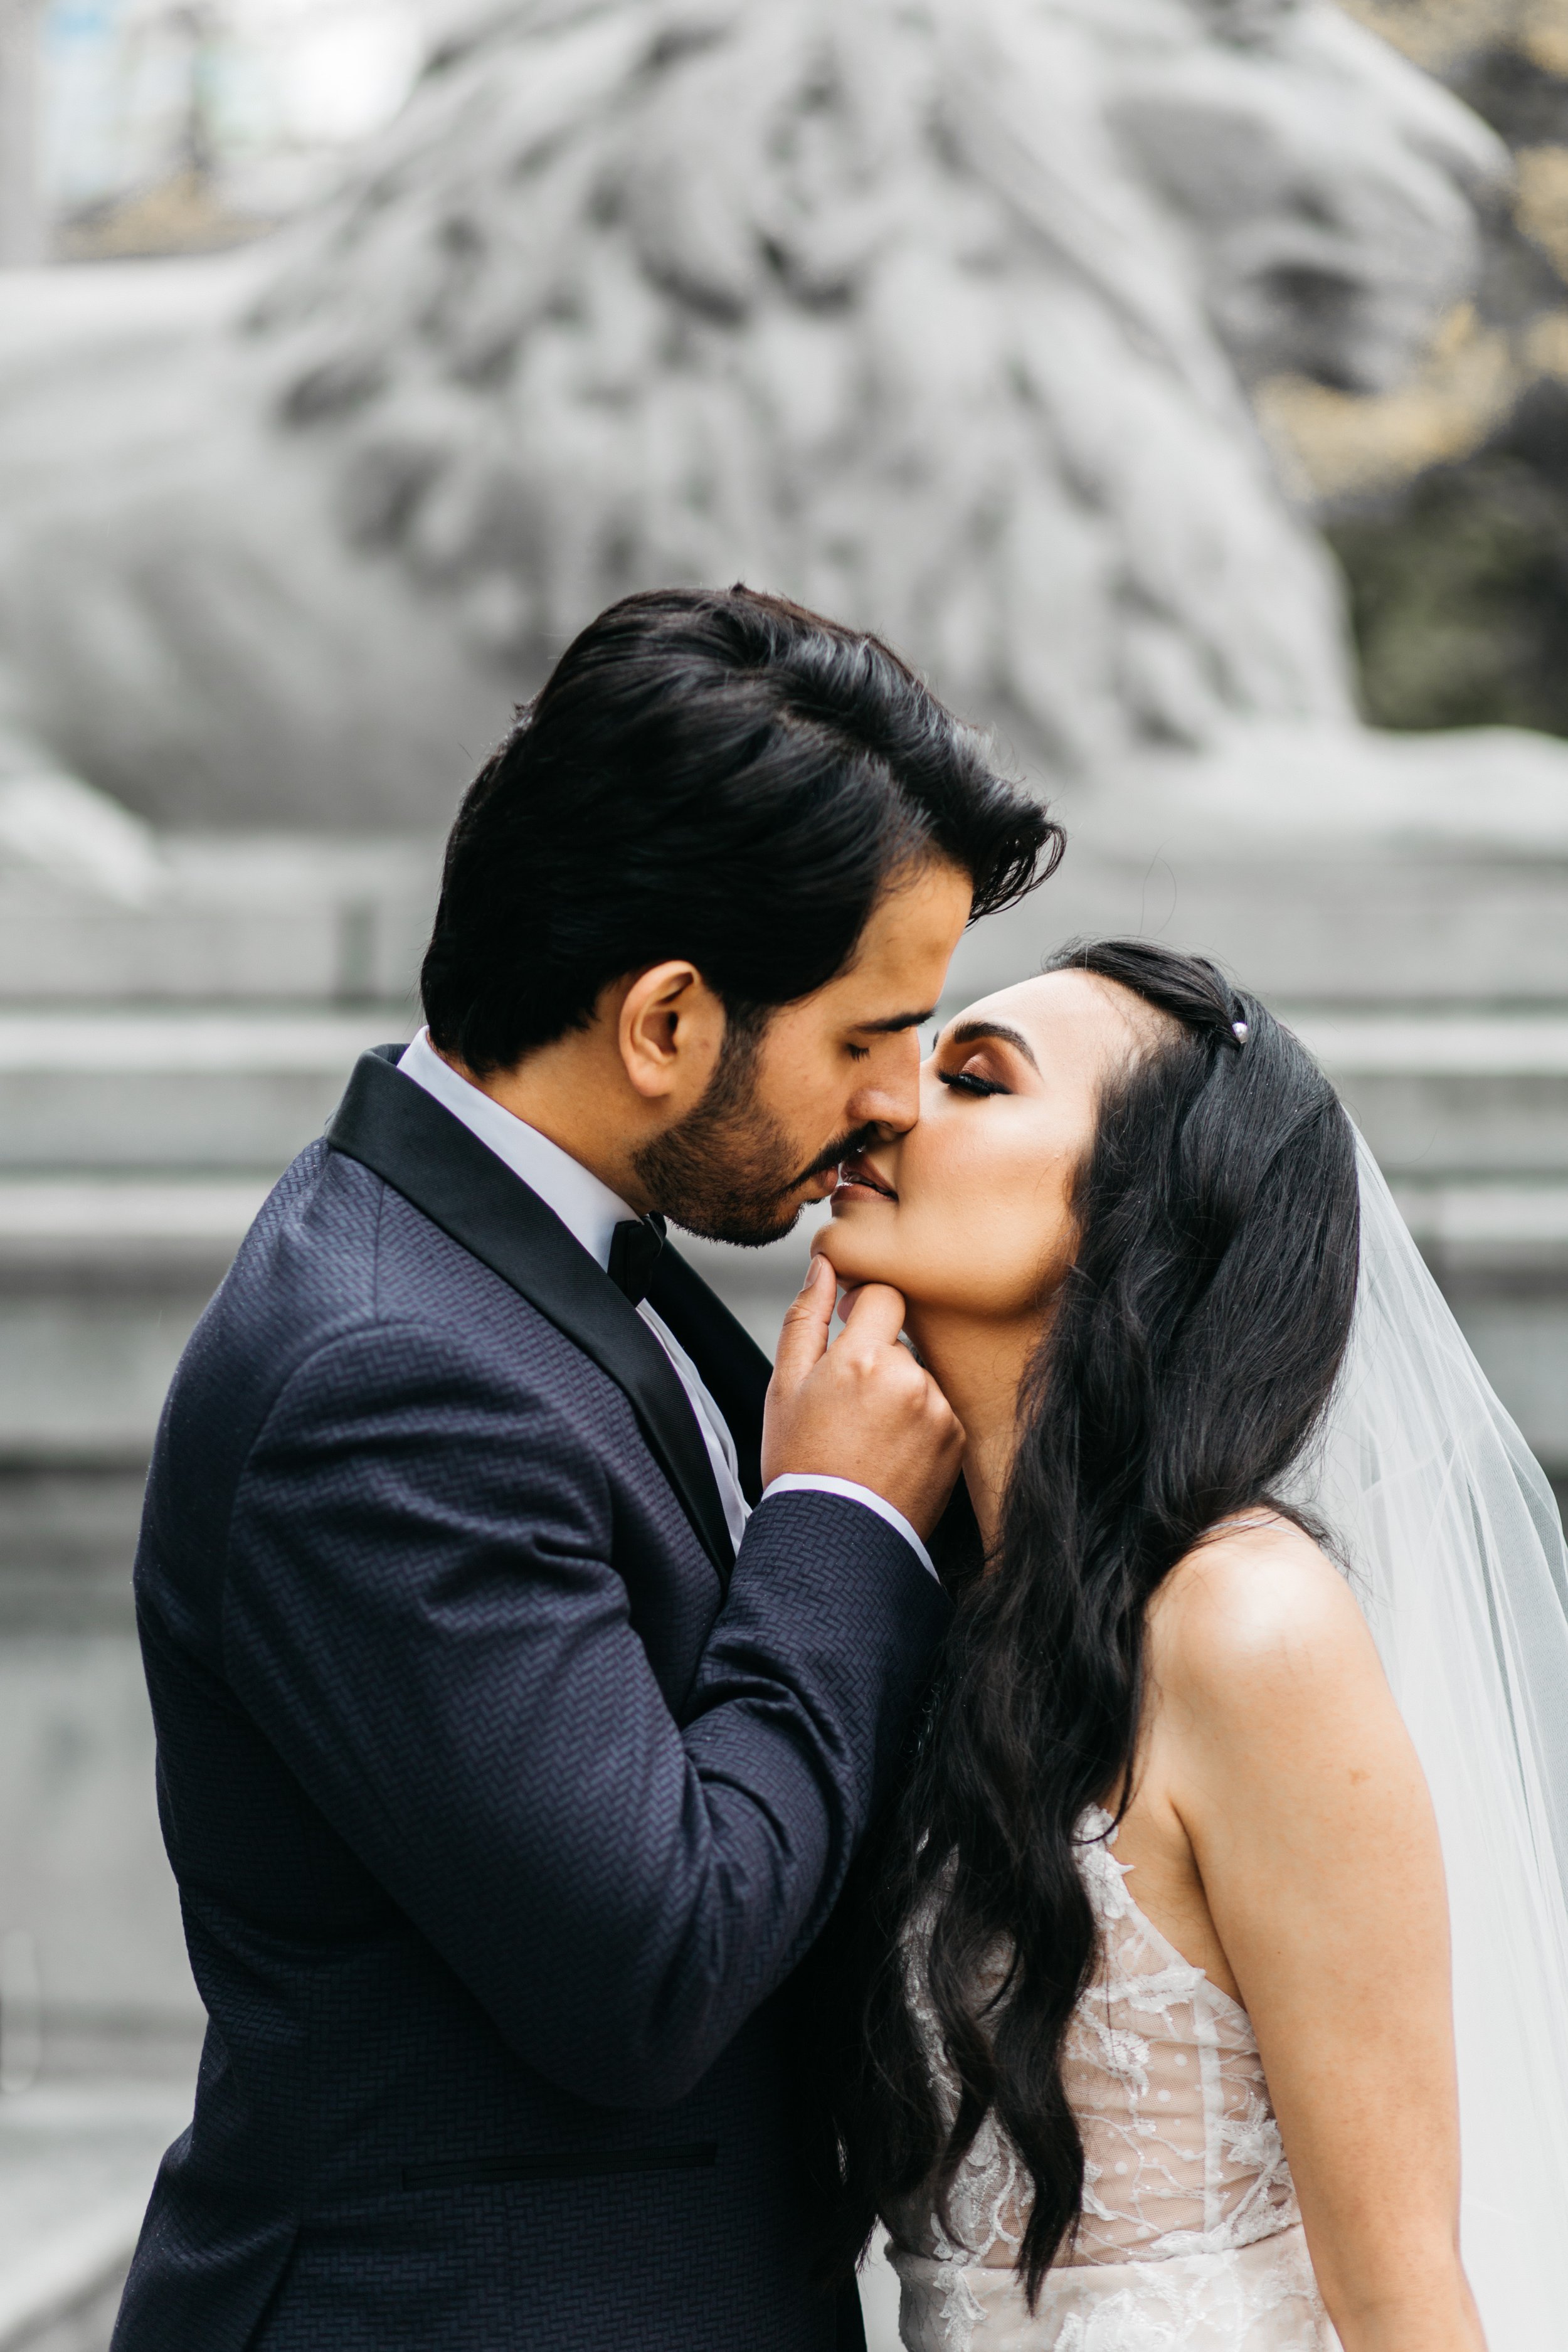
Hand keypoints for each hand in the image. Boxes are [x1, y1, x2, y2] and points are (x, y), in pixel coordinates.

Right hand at [762, 1256, 964, 1538]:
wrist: (835, 1536)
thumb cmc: (803, 1464)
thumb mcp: (784, 1385)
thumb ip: (805, 1317)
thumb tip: (823, 1267)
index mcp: (863, 1359)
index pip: (884, 1295)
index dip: (863, 1308)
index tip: (849, 1328)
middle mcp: (909, 1380)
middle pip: (901, 1340)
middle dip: (876, 1358)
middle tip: (847, 1404)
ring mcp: (937, 1411)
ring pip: (919, 1375)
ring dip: (899, 1391)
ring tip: (867, 1434)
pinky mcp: (956, 1439)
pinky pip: (938, 1409)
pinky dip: (918, 1421)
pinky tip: (890, 1449)